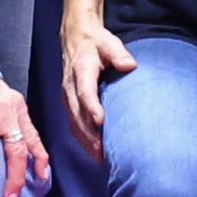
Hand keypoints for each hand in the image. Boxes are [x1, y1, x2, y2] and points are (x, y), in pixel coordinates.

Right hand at [61, 18, 132, 155]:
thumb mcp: (108, 42)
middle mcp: (70, 86)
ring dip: (85, 141)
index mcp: (81, 70)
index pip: (84, 91)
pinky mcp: (69, 103)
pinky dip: (82, 139)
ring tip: (100, 158)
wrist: (76, 39)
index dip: (91, 107)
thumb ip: (118, 53)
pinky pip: (73, 124)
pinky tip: (94, 151)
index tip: (100, 121)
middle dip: (88, 134)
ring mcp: (67, 96)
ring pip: (73, 122)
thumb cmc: (96, 42)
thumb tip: (129, 65)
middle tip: (103, 152)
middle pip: (77, 113)